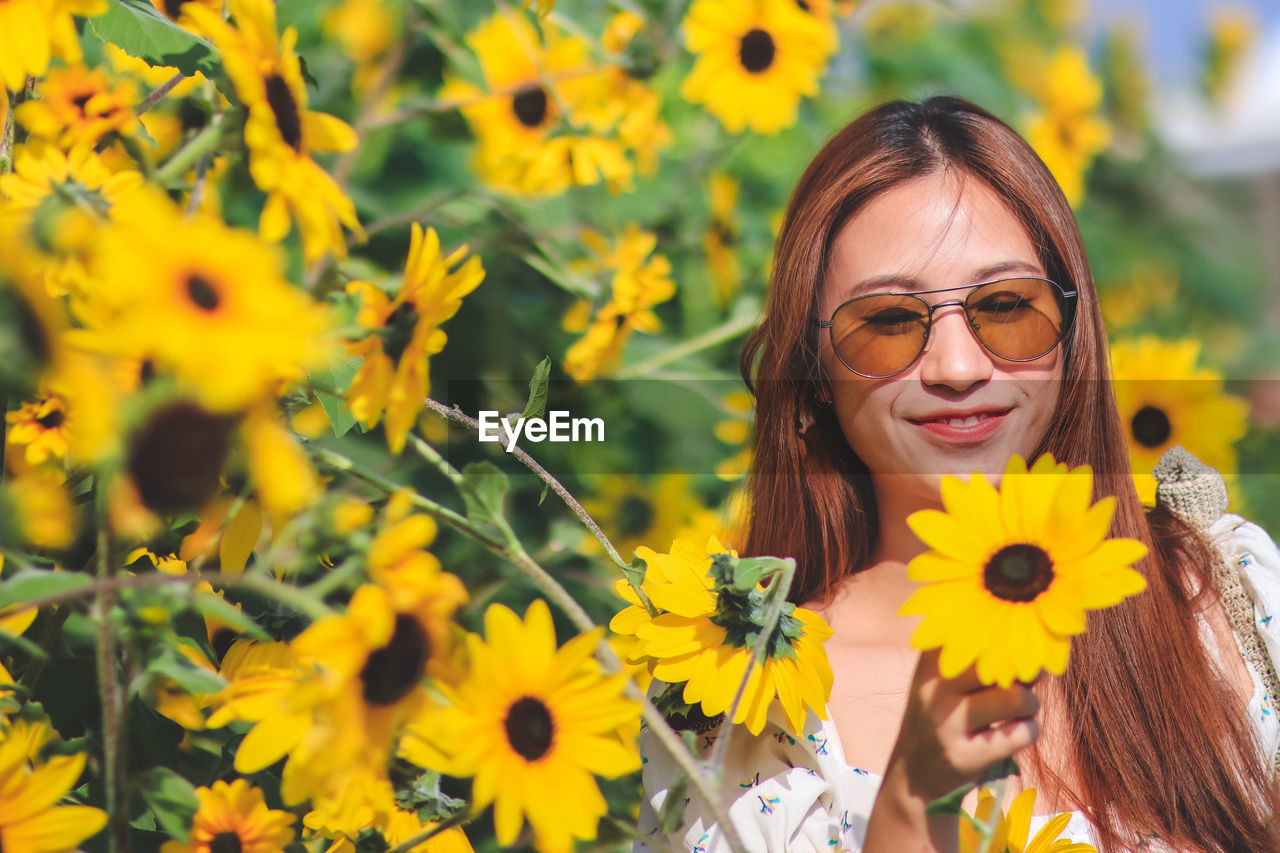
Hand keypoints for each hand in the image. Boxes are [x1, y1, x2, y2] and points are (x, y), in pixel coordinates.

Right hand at [886, 647, 1040, 801]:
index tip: (1014, 656)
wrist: (916, 768)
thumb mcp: (948, 676)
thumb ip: (986, 658)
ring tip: (1021, 709)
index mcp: (931, 659)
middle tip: (1021, 684)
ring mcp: (946, 724)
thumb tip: (1040, 657)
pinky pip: (1022, 733)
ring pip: (1017, 697)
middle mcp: (934, 688)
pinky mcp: (963, 756)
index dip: (1011, 643)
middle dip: (1025, 673)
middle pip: (1002, 662)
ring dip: (1030, 703)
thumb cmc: (947, 711)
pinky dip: (1030, 730)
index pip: (983, 634)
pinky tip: (1016, 733)